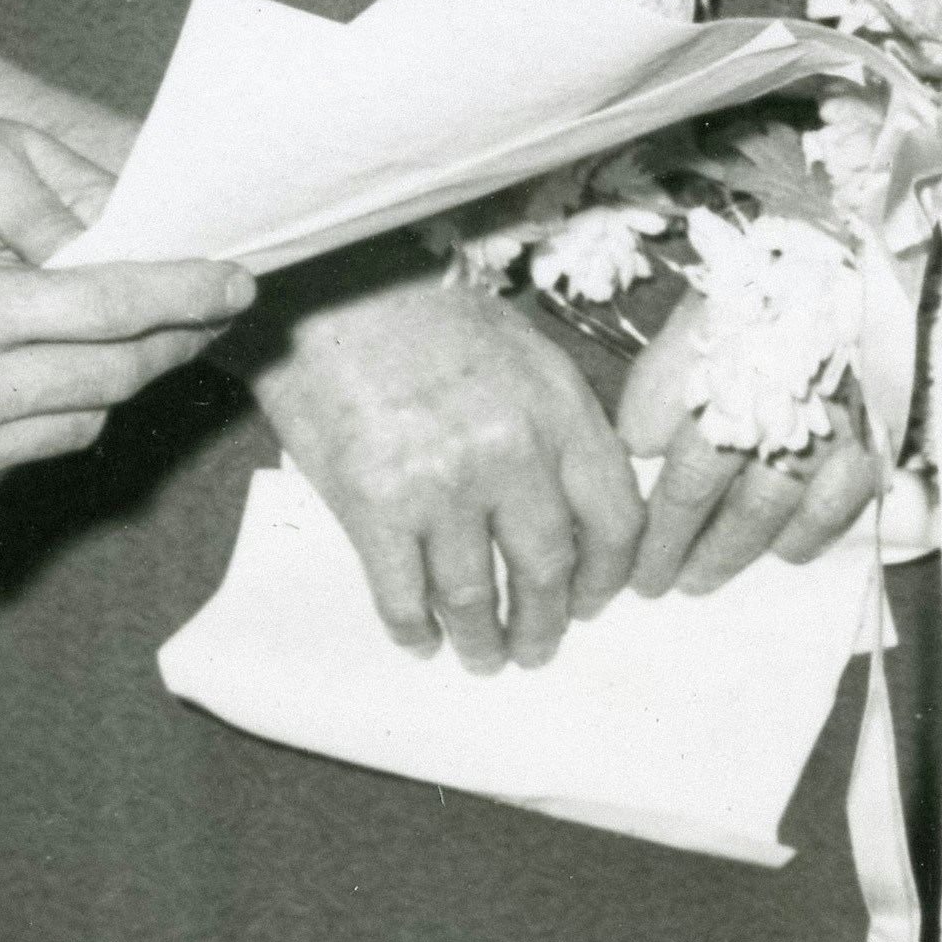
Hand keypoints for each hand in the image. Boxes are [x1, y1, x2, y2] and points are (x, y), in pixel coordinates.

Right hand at [0, 245, 250, 529]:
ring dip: (100, 389)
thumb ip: (0, 280)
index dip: (186, 294)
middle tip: (202, 317)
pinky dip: (28, 432)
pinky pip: (19, 466)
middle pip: (115, 374)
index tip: (235, 281)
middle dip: (170, 343)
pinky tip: (5, 404)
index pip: (110, 306)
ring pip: (78, 426)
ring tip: (105, 354)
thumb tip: (91, 284)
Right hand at [255, 271, 645, 669]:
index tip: (598, 600)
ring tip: (483, 657)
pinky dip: (414, 631)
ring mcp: (442, 484)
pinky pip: (403, 596)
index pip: (613, 519)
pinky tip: (420, 642)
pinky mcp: (374, 506)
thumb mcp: (523, 351)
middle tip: (539, 646)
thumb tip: (580, 499)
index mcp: (559, 411)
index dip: (610, 575)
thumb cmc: (424, 310)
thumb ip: (558, 423)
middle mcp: (511, 452)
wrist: (328, 285)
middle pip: (549, 569)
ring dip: (484, 641)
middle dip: (547, 623)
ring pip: (475, 596)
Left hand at [617, 286, 888, 598]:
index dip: (639, 474)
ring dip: (725, 550)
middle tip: (647, 580)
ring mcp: (821, 418)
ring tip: (696, 580)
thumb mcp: (712, 302)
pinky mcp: (872, 437)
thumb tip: (637, 443)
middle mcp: (766, 388)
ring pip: (761, 506)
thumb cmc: (780, 281)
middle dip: (668, 537)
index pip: (664, 422)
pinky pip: (834, 504)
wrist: (872, 261)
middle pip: (700, 480)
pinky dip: (805, 535)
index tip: (622, 517)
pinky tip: (782, 551)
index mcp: (721, 348)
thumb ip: (669, 370)